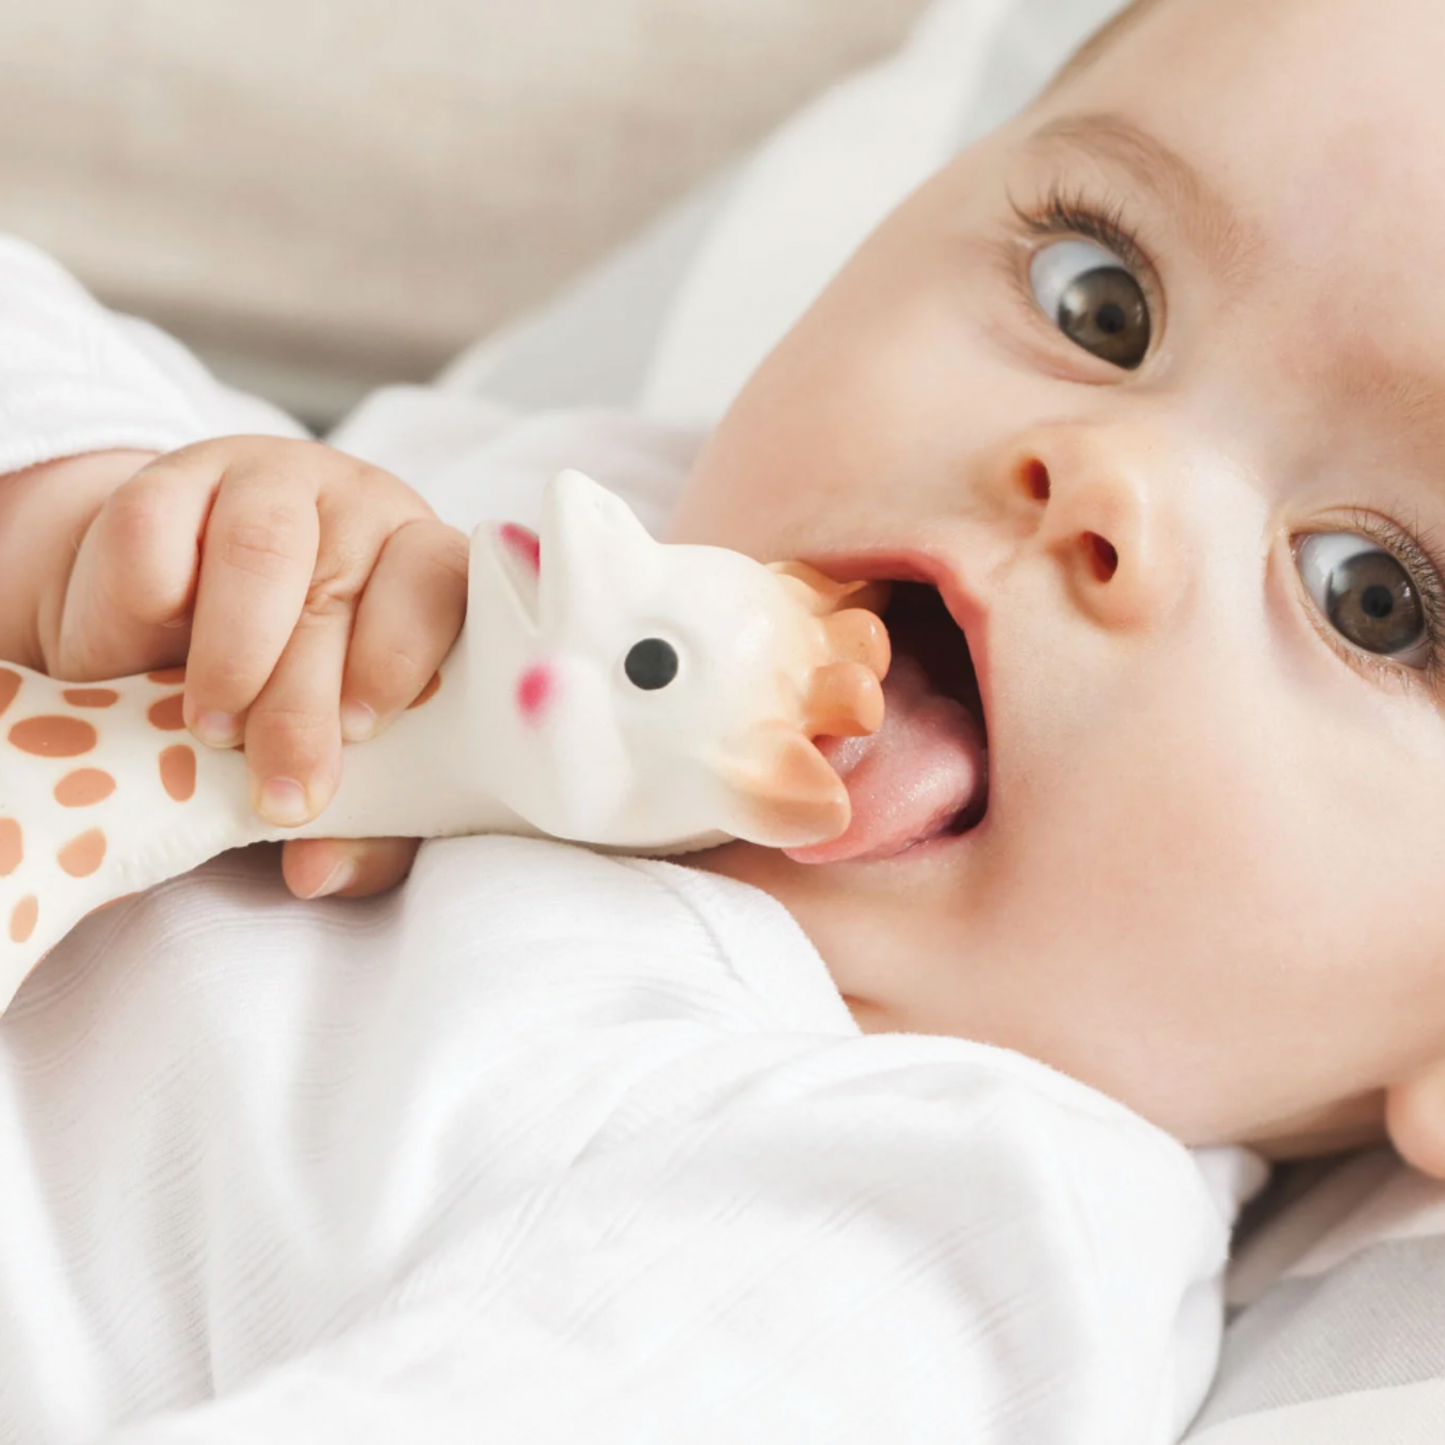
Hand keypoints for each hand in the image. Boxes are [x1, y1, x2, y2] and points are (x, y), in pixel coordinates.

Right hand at [38, 436, 468, 898]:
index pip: (444, 579)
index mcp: (423, 568)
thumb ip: (359, 821)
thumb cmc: (284, 697)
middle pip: (346, 585)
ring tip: (213, 730)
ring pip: (263, 548)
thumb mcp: (333, 760)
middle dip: (309, 700)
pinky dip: (152, 603)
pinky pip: (159, 531)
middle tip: (283, 787)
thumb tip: (319, 873)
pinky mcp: (167, 483)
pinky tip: (151, 652)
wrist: (163, 628)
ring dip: (239, 652)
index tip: (366, 731)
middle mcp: (358, 512)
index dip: (405, 651)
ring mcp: (264, 484)